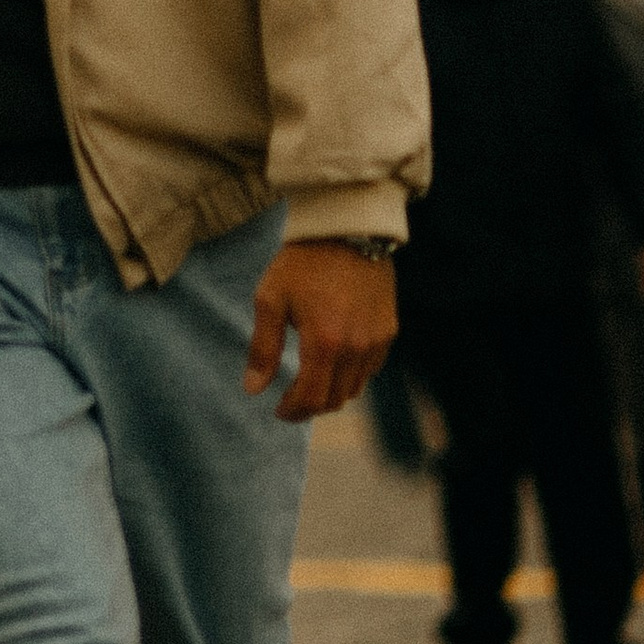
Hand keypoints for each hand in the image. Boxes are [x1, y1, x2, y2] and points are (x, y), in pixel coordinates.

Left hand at [244, 242, 396, 424]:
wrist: (345, 231)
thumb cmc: (302, 263)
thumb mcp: (270, 300)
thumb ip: (263, 348)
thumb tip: (253, 389)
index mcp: (324, 343)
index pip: (311, 398)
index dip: (293, 412)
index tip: (278, 411)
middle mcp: (356, 349)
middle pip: (334, 400)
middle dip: (310, 407)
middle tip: (291, 400)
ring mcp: (376, 341)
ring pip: (355, 388)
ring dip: (331, 393)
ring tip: (311, 381)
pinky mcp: (390, 331)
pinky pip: (371, 369)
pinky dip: (352, 375)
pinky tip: (334, 361)